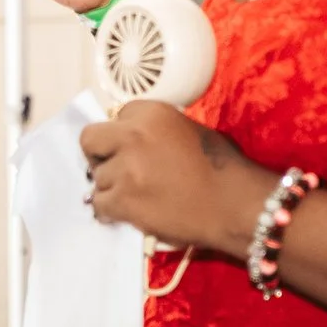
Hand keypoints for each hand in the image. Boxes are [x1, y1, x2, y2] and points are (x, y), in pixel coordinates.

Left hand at [82, 101, 275, 253]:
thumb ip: (156, 131)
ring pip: (97, 177)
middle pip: (91, 140)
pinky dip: (109, 211)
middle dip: (99, 155)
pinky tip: (126, 213)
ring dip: (112, 188)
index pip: (117, 117)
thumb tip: (134, 144)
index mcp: (151, 113)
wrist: (235, 204)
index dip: (123, 136)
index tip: (132, 150)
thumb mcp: (190, 131)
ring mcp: (125, 168)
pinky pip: (99, 203)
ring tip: (136, 197)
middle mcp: (133, 134)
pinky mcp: (123, 199)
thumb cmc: (223, 169)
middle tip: (115, 170)